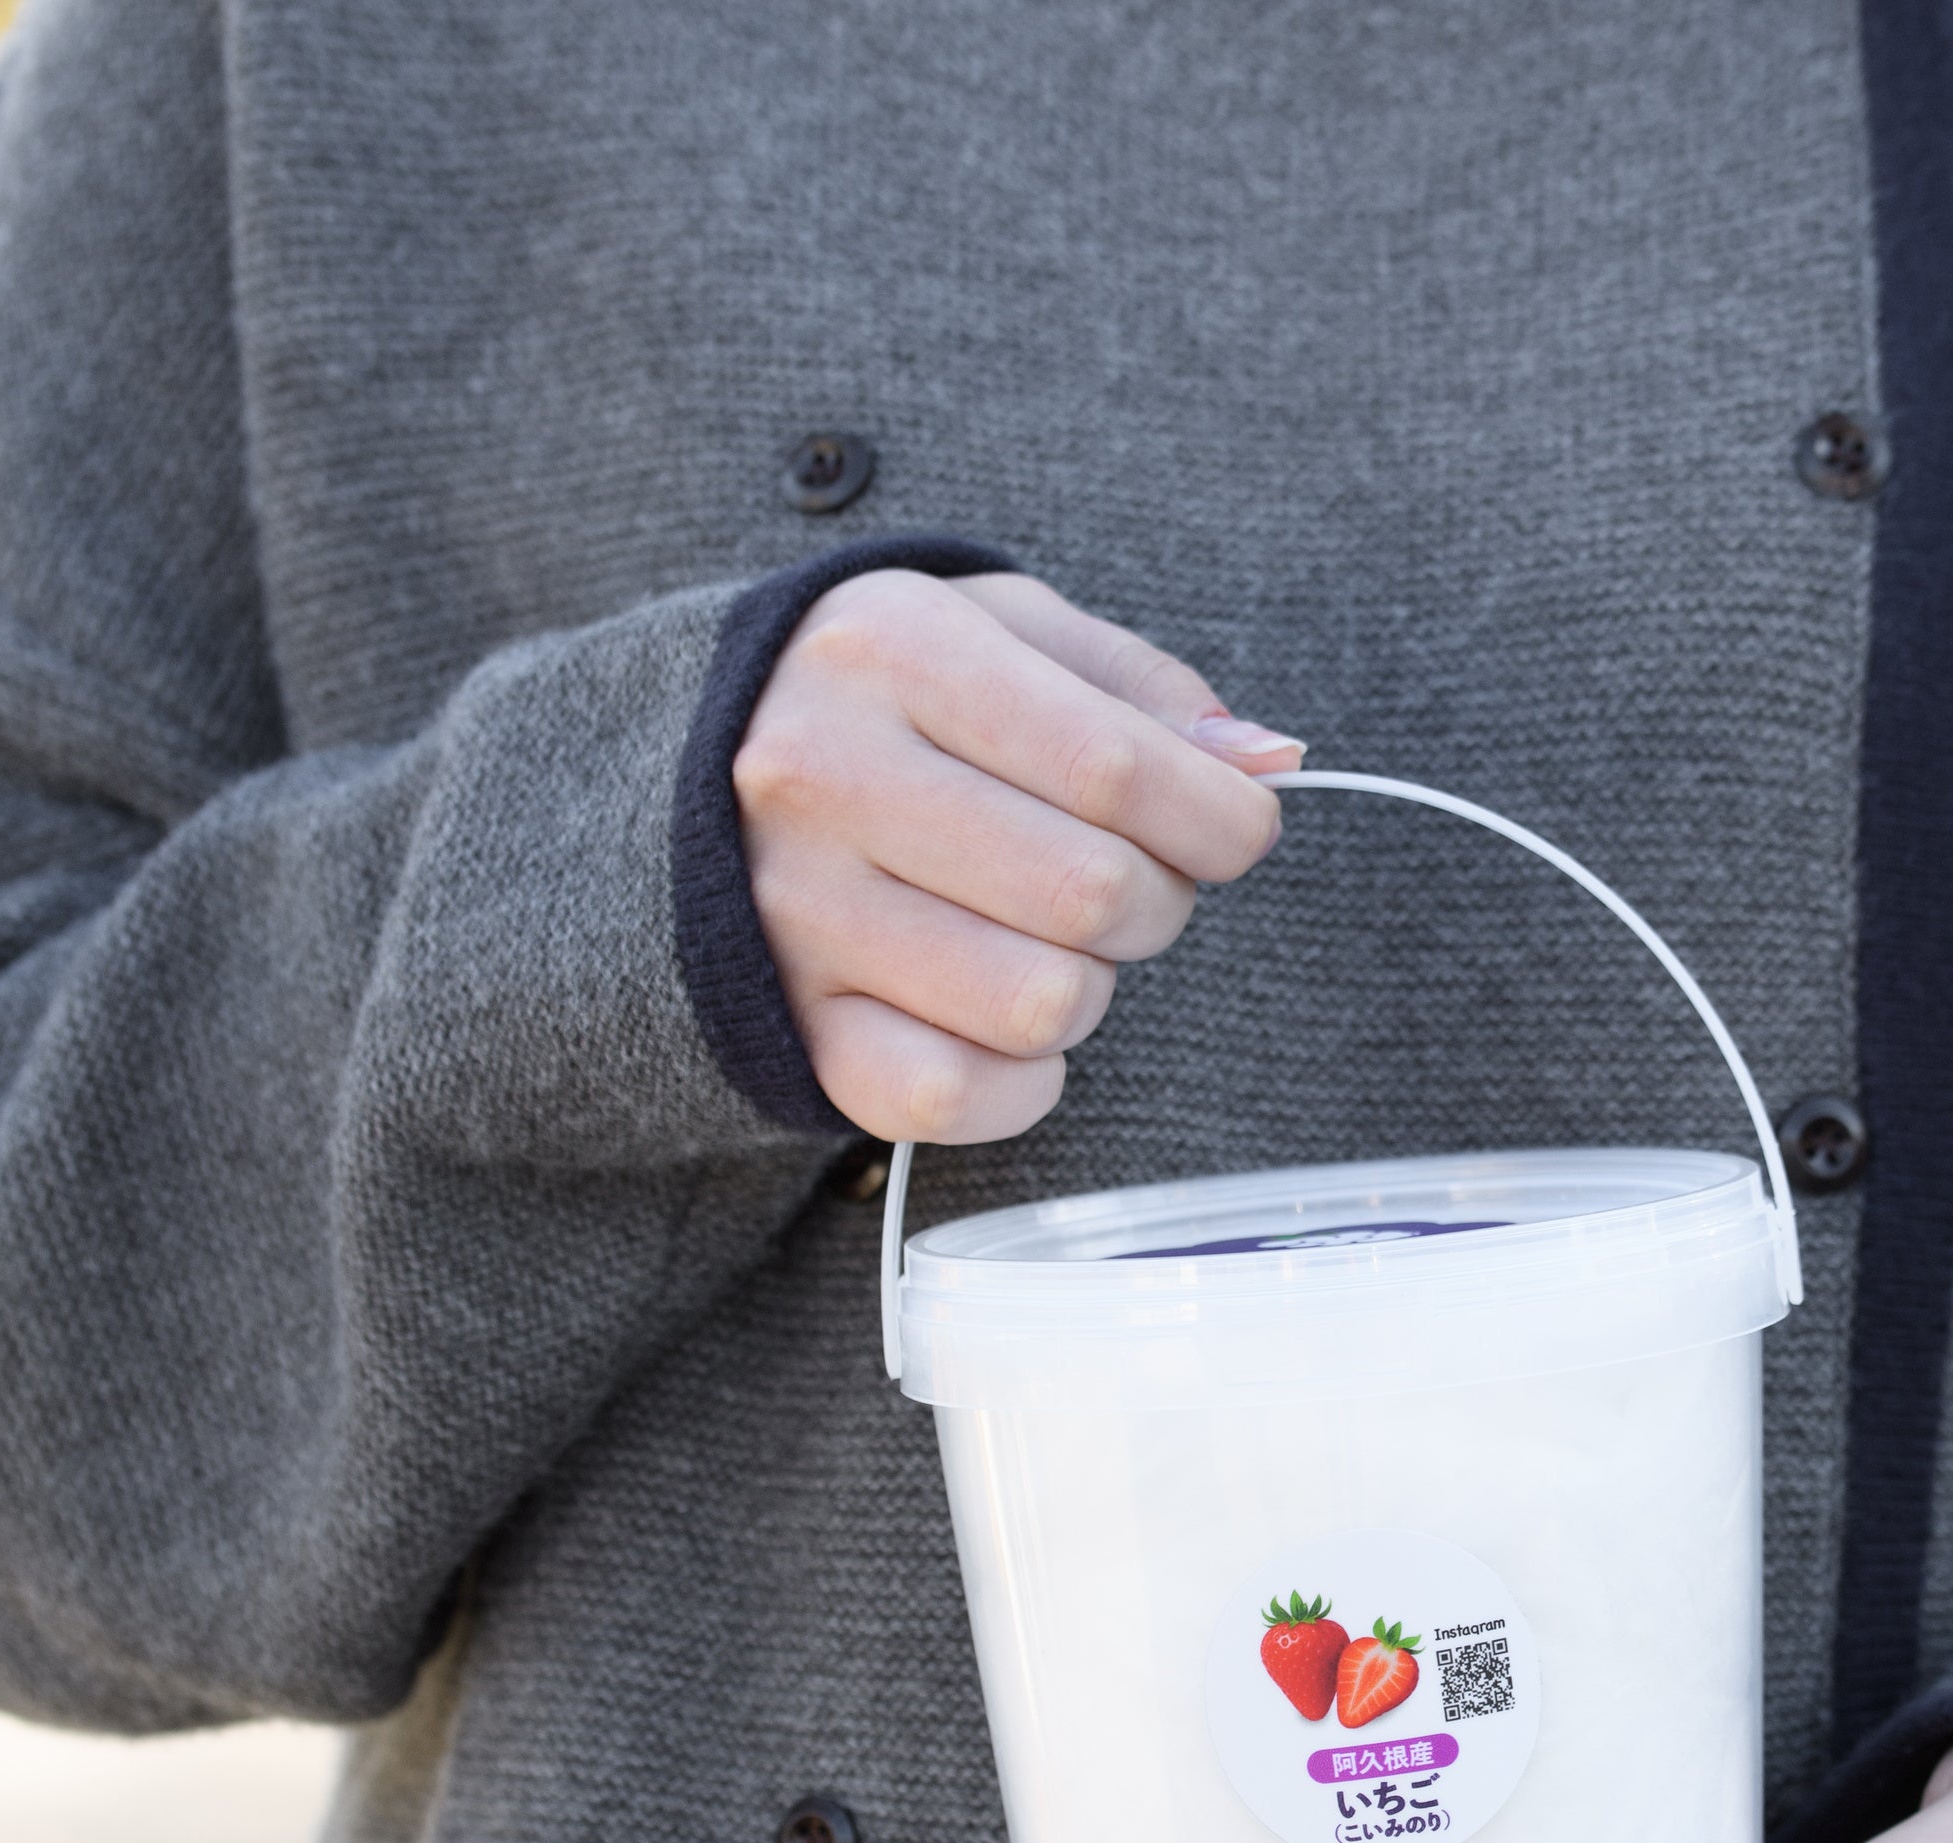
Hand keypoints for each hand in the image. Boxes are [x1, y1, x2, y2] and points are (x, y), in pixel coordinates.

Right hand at [736, 570, 1302, 1143]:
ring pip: (1043, 1005)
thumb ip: (1142, 689)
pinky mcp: (794, 1025)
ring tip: (1044, 939)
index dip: (1221, 820)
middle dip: (1157, 902)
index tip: (1233, 830)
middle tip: (1125, 883)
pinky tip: (1006, 1023)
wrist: (687, 772)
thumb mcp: (1005, 634)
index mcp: (894, 652)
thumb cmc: (891, 702)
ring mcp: (797, 912)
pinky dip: (1020, 1081)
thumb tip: (1265, 763)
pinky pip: (957, 1097)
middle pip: (1093, 894)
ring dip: (1088, 988)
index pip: (1117, 766)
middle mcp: (825, 776)